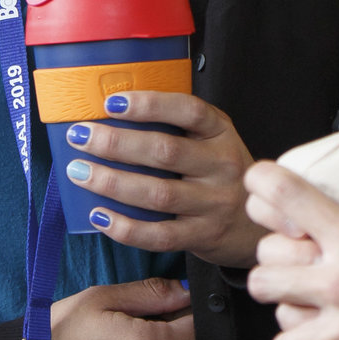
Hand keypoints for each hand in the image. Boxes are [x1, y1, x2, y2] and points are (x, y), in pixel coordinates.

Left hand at [64, 91, 268, 267]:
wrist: (259, 226)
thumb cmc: (223, 176)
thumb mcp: (213, 143)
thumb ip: (178, 130)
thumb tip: (112, 115)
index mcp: (221, 133)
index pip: (188, 110)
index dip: (149, 104)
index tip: (112, 103)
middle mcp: (222, 165)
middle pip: (164, 151)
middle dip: (115, 142)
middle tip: (79, 136)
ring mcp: (215, 203)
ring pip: (157, 193)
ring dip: (112, 182)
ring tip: (80, 173)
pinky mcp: (205, 236)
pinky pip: (160, 235)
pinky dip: (126, 227)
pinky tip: (100, 216)